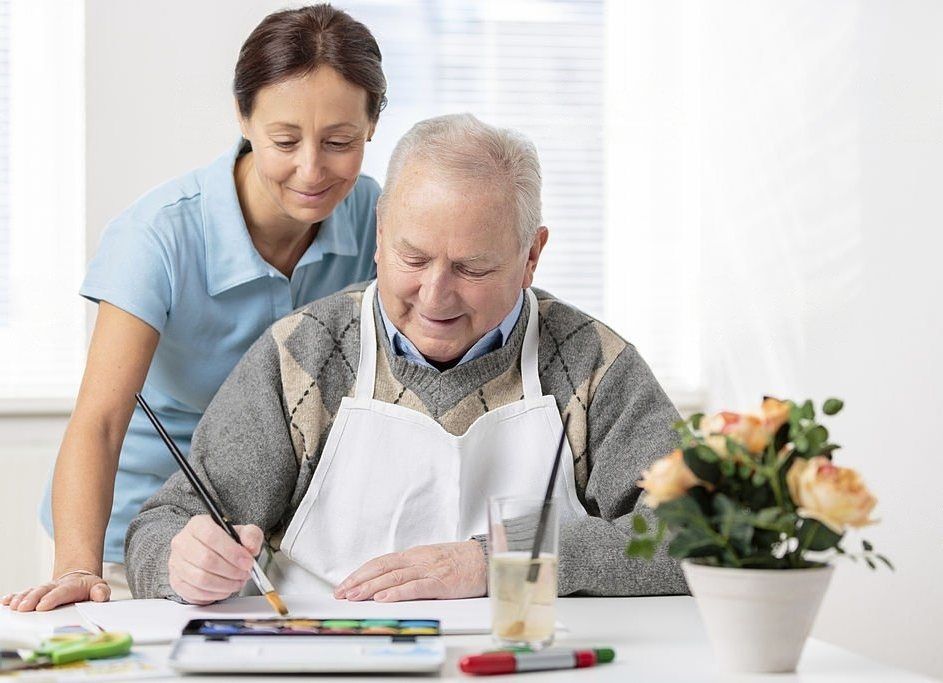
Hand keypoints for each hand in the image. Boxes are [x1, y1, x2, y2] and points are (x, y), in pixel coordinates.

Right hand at [1, 572, 109, 611]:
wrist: (78, 579)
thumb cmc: (88, 587)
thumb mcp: (98, 587)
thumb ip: (101, 592)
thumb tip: (100, 596)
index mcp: (72, 586)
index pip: (62, 592)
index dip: (52, 598)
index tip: (42, 606)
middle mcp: (56, 586)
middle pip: (43, 591)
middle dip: (32, 599)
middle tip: (23, 608)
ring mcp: (45, 589)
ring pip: (31, 592)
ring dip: (21, 598)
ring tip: (12, 606)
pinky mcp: (36, 592)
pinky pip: (24, 593)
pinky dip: (14, 597)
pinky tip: (5, 601)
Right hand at [168, 515, 262, 604]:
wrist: (213, 553)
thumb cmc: (227, 543)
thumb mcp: (243, 533)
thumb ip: (251, 536)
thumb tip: (251, 548)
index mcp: (198, 525)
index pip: (211, 536)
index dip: (232, 552)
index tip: (247, 562)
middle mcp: (182, 542)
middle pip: (206, 560)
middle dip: (231, 571)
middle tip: (244, 574)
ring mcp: (176, 562)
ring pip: (200, 579)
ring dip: (224, 584)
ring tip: (237, 582)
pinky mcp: (176, 581)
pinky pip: (195, 592)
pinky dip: (214, 594)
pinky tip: (225, 589)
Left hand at [333, 541, 485, 601]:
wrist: (487, 559)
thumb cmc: (462, 562)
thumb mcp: (432, 561)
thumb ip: (413, 569)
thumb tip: (389, 582)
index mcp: (415, 555)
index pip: (381, 562)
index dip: (361, 573)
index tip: (345, 584)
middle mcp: (418, 559)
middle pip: (382, 568)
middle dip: (359, 580)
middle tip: (341, 592)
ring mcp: (429, 569)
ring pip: (394, 577)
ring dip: (371, 587)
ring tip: (354, 595)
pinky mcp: (442, 582)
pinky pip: (416, 587)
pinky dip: (397, 592)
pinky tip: (384, 598)